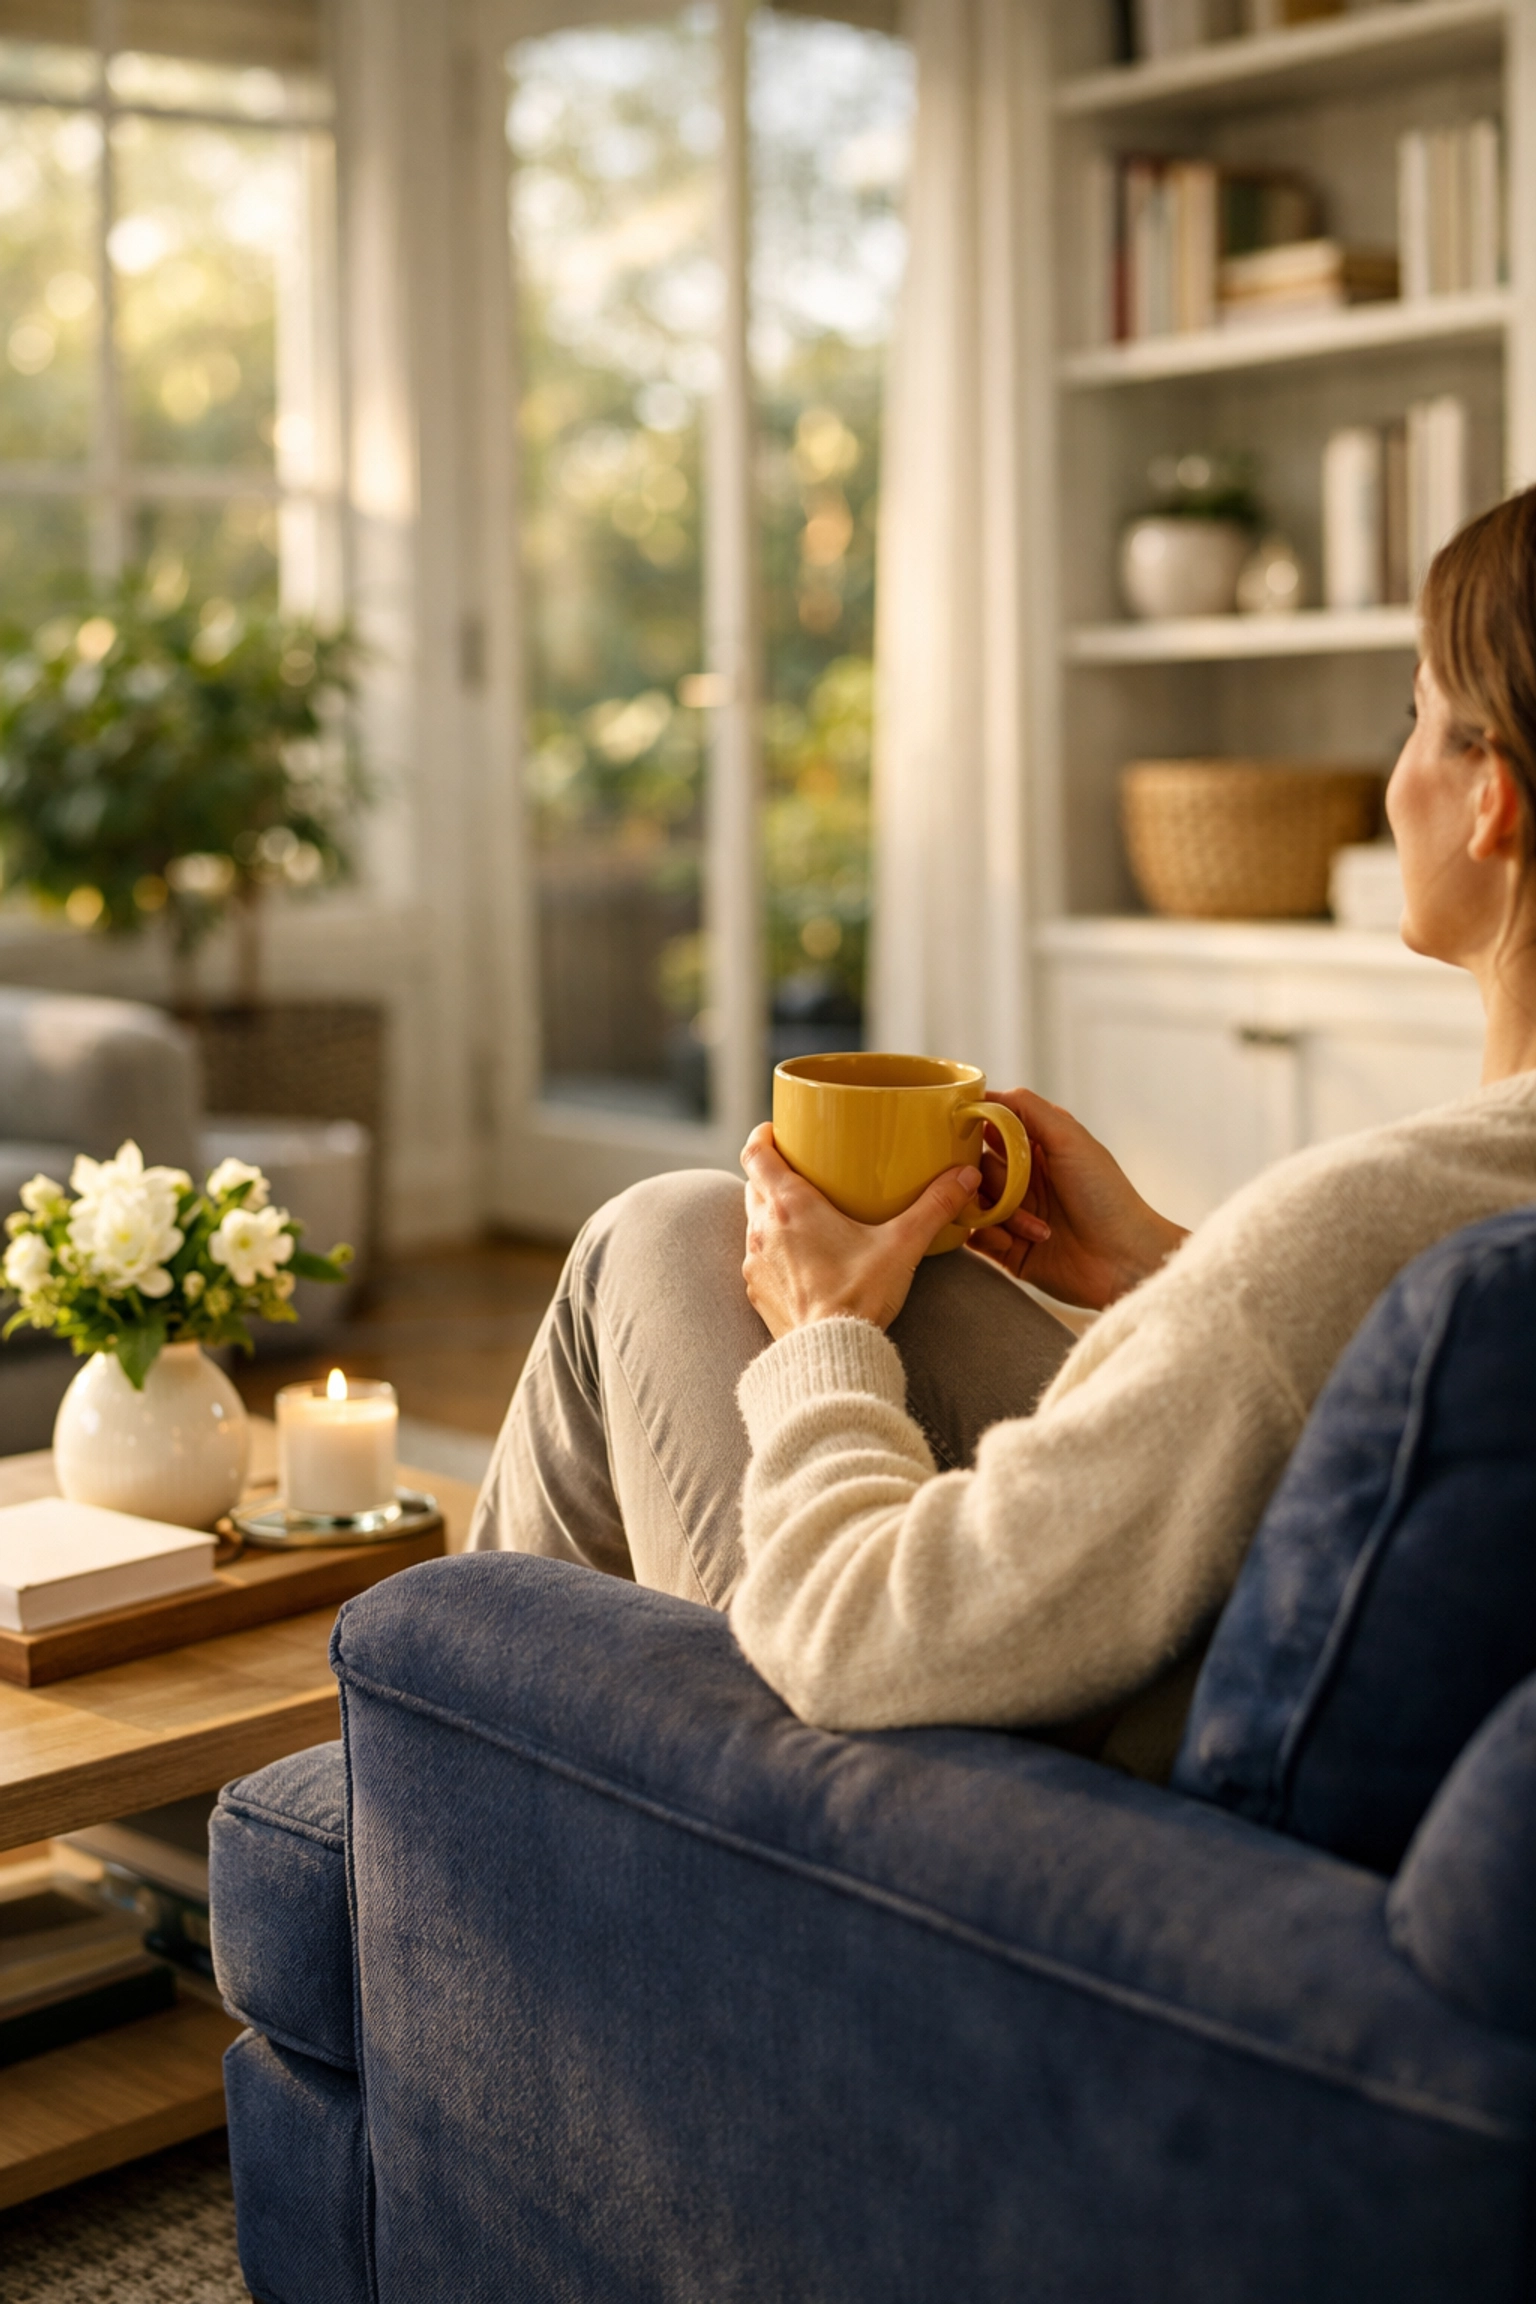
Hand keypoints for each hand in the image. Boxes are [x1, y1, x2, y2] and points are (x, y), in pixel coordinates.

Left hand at [741, 1123, 981, 1341]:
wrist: (830, 1355)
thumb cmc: (859, 1298)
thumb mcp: (903, 1245)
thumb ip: (935, 1206)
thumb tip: (966, 1176)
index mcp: (791, 1204)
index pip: (756, 1152)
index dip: (764, 1134)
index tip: (780, 1130)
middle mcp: (763, 1228)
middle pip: (755, 1183)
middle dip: (775, 1173)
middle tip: (806, 1170)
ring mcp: (755, 1261)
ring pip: (754, 1220)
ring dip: (773, 1213)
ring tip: (807, 1216)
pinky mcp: (756, 1291)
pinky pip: (758, 1257)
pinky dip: (775, 1249)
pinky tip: (803, 1259)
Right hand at [968, 1088, 1185, 1310]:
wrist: (1122, 1260)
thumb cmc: (1106, 1197)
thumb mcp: (1070, 1138)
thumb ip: (1027, 1108)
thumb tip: (986, 1092)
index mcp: (1040, 1148)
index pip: (992, 1127)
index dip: (977, 1128)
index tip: (965, 1131)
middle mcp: (1025, 1178)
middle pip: (978, 1165)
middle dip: (993, 1177)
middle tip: (1013, 1188)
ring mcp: (1015, 1213)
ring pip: (975, 1199)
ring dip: (1000, 1210)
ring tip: (1033, 1224)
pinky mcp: (1009, 1247)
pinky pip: (977, 1235)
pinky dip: (992, 1236)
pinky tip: (1019, 1243)